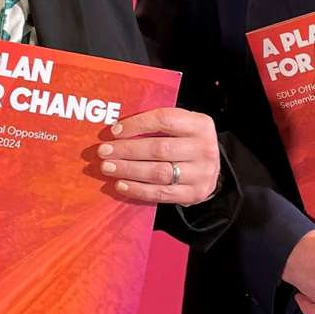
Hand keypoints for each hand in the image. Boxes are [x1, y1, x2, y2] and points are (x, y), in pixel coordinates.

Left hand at [95, 107, 219, 204]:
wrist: (210, 168)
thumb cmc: (186, 141)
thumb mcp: (181, 125)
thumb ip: (158, 124)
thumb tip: (116, 129)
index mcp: (200, 124)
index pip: (164, 120)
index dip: (137, 124)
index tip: (114, 131)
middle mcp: (204, 148)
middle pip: (159, 148)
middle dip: (127, 150)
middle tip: (104, 151)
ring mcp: (202, 173)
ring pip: (159, 172)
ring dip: (128, 170)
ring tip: (107, 167)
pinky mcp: (195, 194)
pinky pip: (161, 193)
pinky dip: (138, 189)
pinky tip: (120, 184)